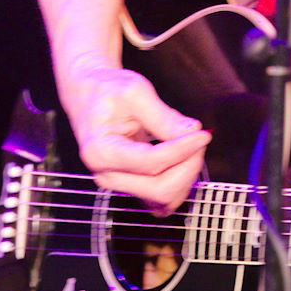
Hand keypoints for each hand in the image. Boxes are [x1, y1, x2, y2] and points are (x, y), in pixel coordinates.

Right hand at [61, 59, 210, 214]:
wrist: (88, 95)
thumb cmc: (106, 90)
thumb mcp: (134, 91)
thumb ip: (163, 116)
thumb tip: (191, 131)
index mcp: (102, 152)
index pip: (152, 163)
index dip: (184, 150)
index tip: (202, 134)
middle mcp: (108, 175)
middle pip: (161, 189)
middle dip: (188, 165)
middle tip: (197, 138)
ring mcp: (119, 184)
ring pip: (165, 199)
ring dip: (186, 175)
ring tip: (189, 145)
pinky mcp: (131, 185)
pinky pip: (163, 198)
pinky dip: (180, 182)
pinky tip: (183, 157)